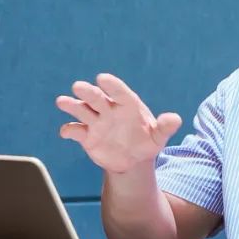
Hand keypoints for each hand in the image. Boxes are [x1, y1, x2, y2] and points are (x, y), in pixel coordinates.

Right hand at [56, 74, 181, 173]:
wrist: (131, 159)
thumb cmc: (146, 141)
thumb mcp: (158, 136)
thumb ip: (165, 127)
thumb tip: (176, 119)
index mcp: (127, 105)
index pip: (119, 92)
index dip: (111, 85)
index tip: (102, 78)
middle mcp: (109, 109)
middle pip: (97, 98)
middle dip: (88, 92)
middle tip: (78, 87)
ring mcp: (96, 121)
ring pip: (82, 110)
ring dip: (72, 105)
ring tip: (62, 102)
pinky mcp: (86, 136)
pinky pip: (75, 131)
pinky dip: (69, 130)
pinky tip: (66, 132)